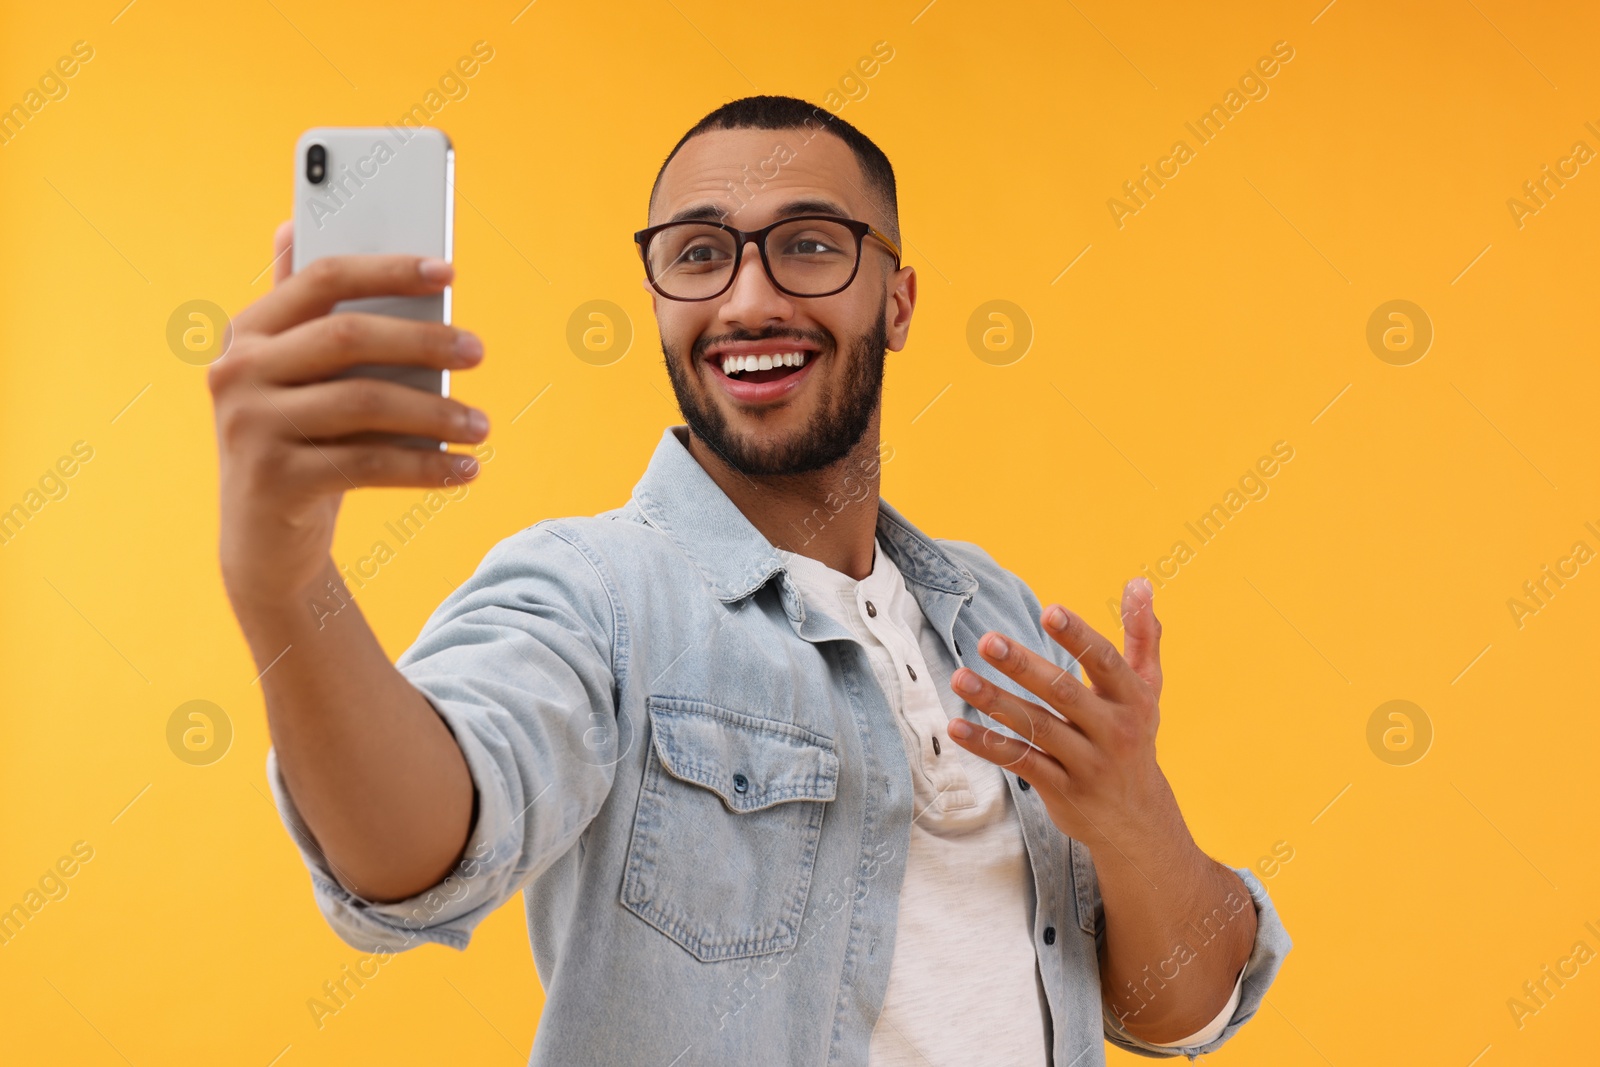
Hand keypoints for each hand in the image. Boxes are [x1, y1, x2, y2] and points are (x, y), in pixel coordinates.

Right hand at [209, 222, 488, 608]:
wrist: (262, 540)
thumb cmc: (298, 441)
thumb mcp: (297, 377)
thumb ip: (303, 310)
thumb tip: (295, 223)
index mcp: (247, 332)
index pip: (322, 279)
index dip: (388, 269)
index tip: (449, 272)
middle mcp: (238, 373)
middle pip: (347, 338)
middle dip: (424, 340)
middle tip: (478, 350)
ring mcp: (251, 427)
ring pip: (364, 402)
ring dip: (436, 412)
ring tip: (482, 426)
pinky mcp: (274, 482)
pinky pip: (368, 463)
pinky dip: (426, 467)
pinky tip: (465, 470)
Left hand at [946, 577, 1183, 852]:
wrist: (1138, 819)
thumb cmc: (1134, 736)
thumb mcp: (1147, 688)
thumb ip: (1142, 635)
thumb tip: (1139, 582)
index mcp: (1133, 698)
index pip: (1104, 661)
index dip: (1077, 636)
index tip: (1048, 611)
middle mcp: (1113, 730)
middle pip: (1063, 692)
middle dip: (1023, 665)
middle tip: (986, 640)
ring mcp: (1087, 762)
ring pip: (1036, 727)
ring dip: (995, 701)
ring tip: (960, 677)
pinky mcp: (1061, 789)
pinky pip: (1020, 762)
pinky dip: (988, 745)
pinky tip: (957, 726)